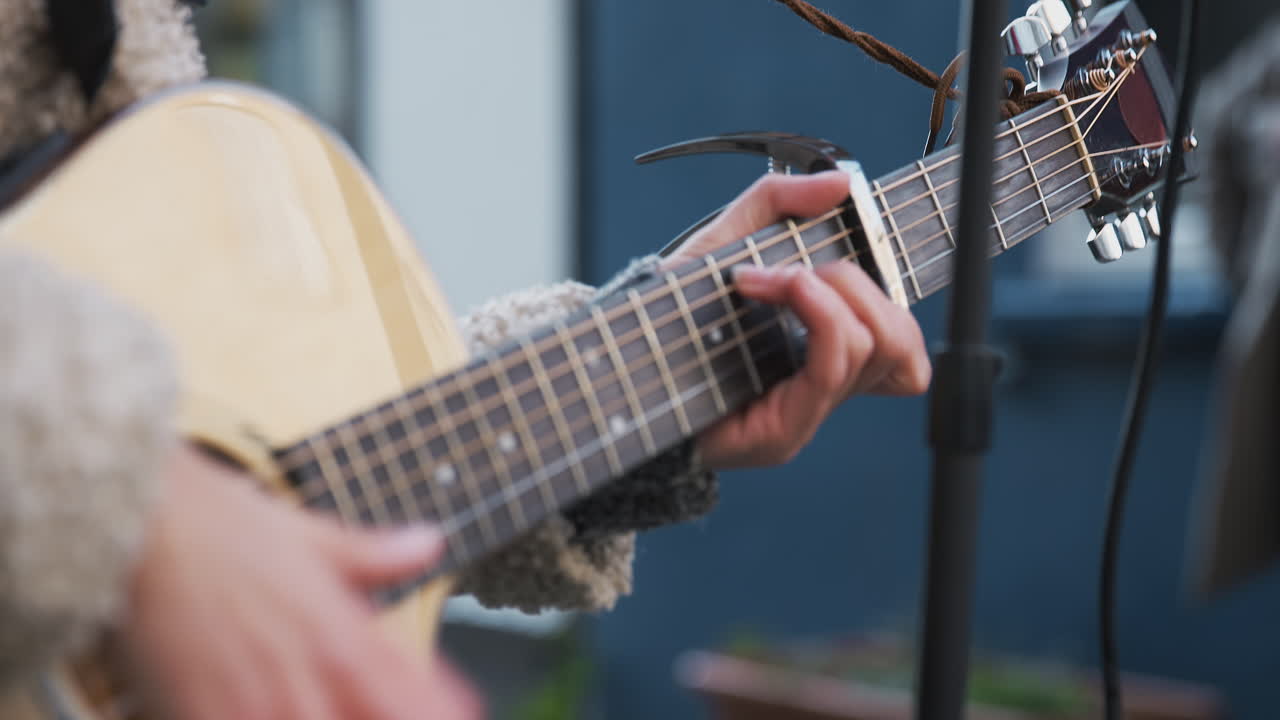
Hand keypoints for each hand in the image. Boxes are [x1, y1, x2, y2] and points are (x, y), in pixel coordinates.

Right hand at [123, 445, 482, 719]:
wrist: (145, 528)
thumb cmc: (225, 528)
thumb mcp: (313, 538)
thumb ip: (377, 554)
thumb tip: (429, 542)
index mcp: (347, 639)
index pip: (419, 700)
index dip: (444, 711)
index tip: (463, 713)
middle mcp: (312, 680)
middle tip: (394, 710)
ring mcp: (261, 707)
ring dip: (335, 719)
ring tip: (327, 707)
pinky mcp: (207, 716)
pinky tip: (275, 713)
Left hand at [668, 171, 931, 468]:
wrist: (609, 369)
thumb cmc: (667, 315)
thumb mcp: (723, 242)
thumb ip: (777, 204)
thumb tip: (840, 184)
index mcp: (822, 359)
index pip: (905, 350)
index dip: (887, 298)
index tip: (824, 258)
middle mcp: (823, 394)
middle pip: (899, 341)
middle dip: (853, 282)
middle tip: (788, 270)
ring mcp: (807, 417)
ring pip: (874, 347)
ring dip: (826, 291)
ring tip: (763, 279)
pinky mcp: (782, 433)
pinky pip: (831, 367)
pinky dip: (811, 310)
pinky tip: (764, 287)